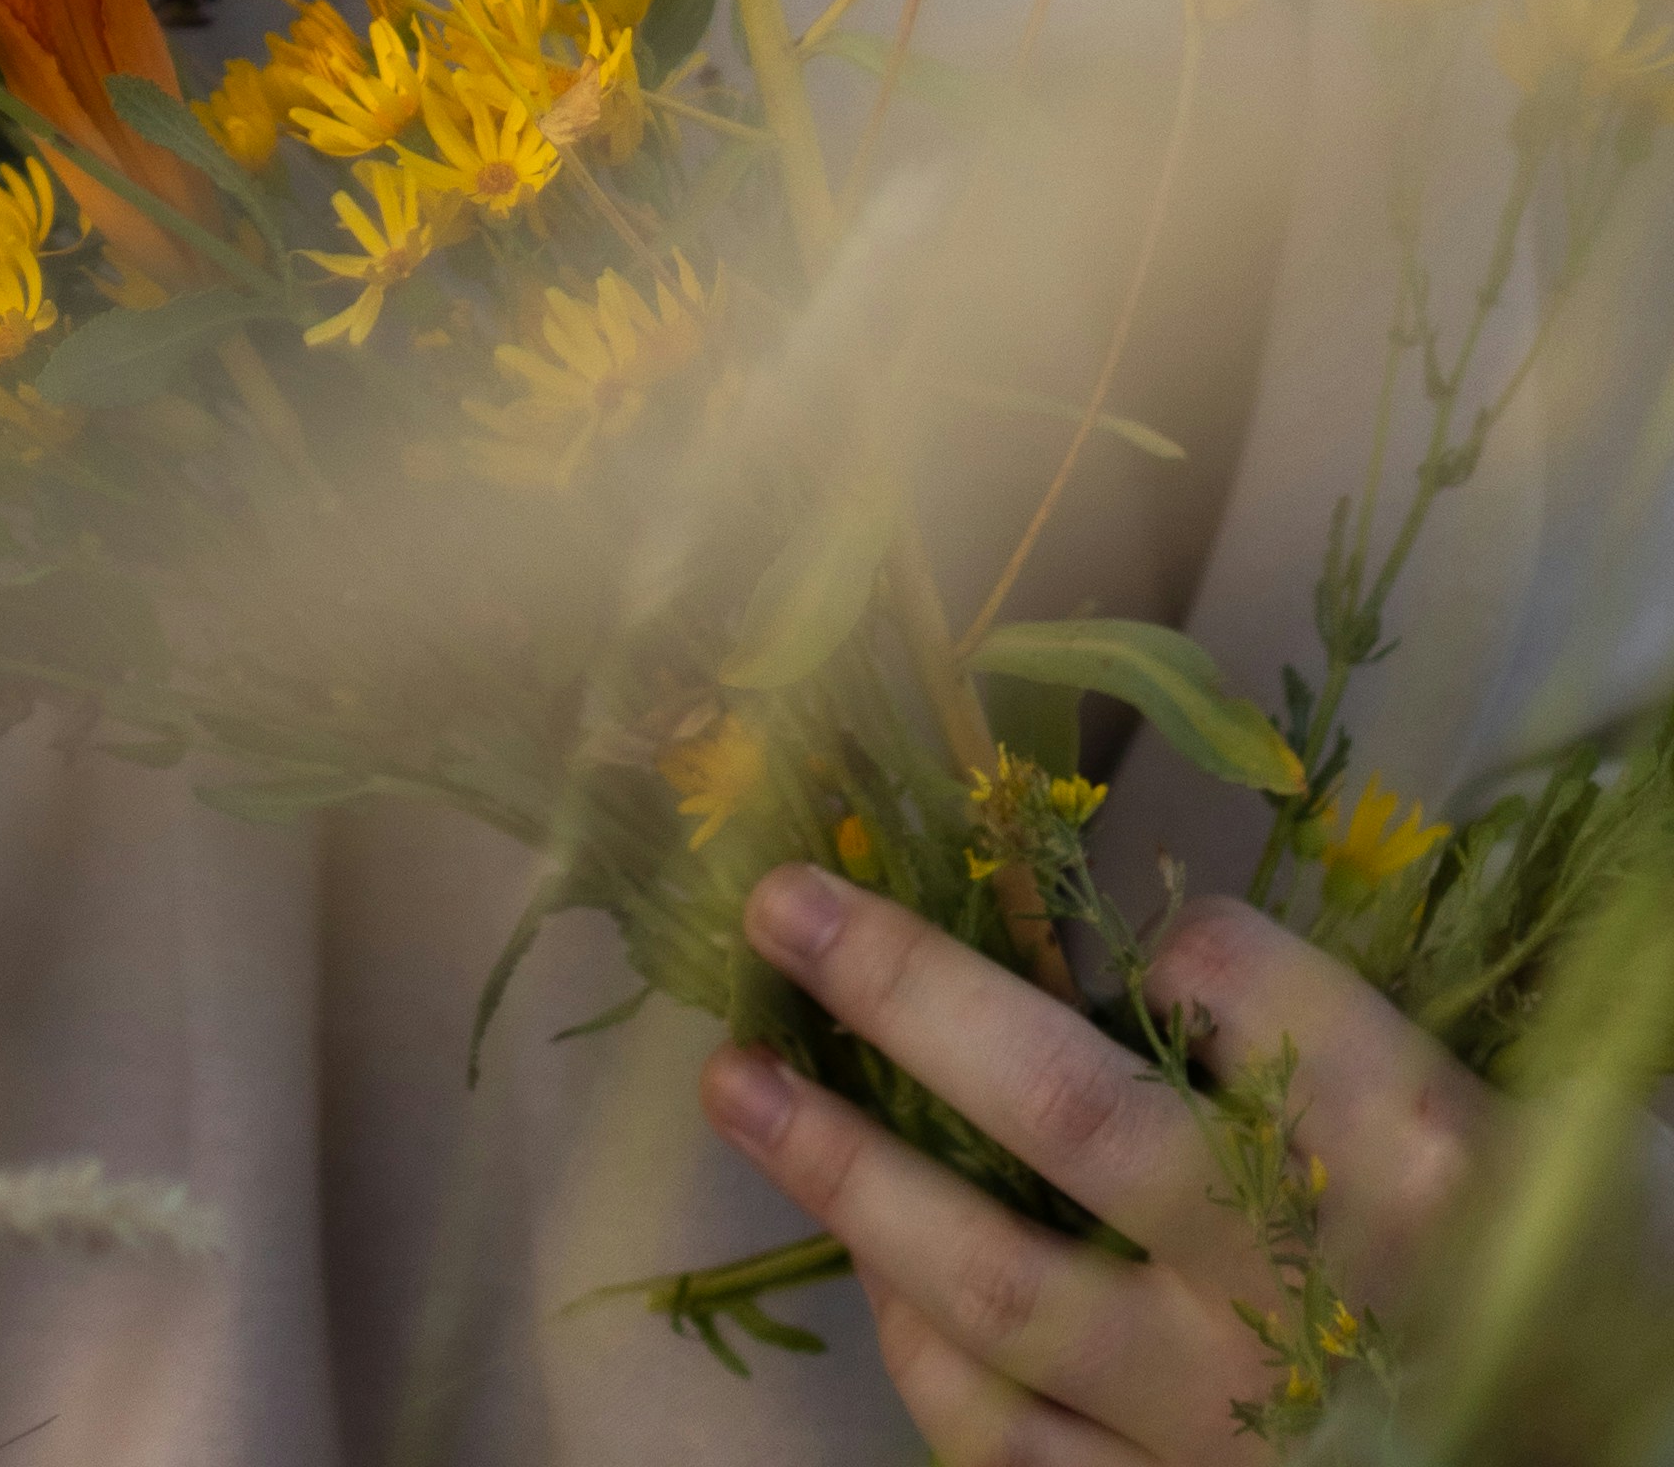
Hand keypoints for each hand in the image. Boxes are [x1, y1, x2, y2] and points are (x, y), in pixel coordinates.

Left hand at [700, 862, 1487, 1460]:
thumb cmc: (1572, 1294)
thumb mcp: (1531, 1135)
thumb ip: (1358, 1042)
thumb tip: (1167, 946)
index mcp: (1413, 1158)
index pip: (1239, 975)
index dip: (1171, 933)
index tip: (1152, 929)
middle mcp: (1303, 1288)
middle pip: (1067, 1110)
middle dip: (903, 992)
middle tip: (780, 902)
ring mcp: (1228, 1429)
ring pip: (997, 1293)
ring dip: (847, 1180)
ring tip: (742, 1085)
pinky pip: (1009, 1452)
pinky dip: (926, 1362)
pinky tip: (876, 1282)